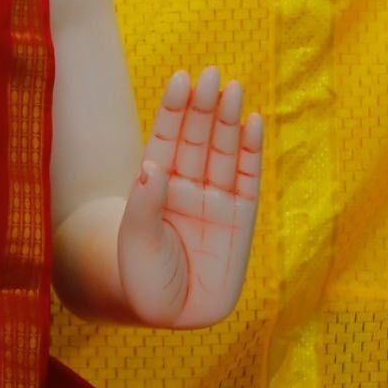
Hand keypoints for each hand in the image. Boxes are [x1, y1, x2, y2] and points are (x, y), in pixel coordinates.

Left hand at [117, 67, 262, 328]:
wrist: (168, 313)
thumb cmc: (142, 278)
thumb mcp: (134, 242)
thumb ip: (143, 206)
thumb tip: (152, 165)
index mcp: (157, 185)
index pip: (166, 138)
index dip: (173, 110)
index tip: (179, 79)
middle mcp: (187, 186)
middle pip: (197, 138)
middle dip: (203, 107)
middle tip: (210, 73)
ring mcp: (215, 201)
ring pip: (223, 153)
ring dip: (228, 121)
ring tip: (233, 88)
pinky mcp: (240, 219)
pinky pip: (248, 180)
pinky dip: (252, 152)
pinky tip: (253, 123)